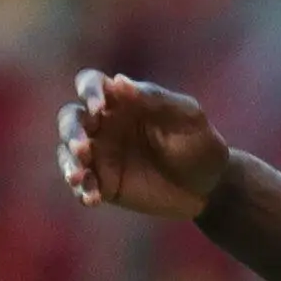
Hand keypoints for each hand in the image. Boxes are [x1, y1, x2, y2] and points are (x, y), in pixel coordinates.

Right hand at [56, 69, 230, 219]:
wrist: (212, 186)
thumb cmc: (200, 142)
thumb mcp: (188, 117)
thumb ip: (157, 98)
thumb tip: (119, 82)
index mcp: (121, 100)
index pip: (91, 83)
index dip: (89, 90)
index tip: (99, 106)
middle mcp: (103, 123)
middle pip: (71, 118)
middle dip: (71, 131)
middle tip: (82, 147)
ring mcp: (100, 154)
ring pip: (68, 152)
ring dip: (70, 162)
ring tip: (78, 176)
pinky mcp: (104, 183)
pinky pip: (83, 184)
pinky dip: (83, 190)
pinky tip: (92, 199)